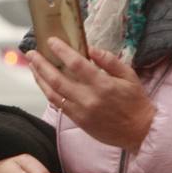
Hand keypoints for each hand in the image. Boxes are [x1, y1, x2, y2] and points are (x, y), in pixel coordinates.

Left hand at [28, 38, 155, 151]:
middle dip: (41, 64)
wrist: (139, 131)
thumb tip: (90, 48)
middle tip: (31, 52)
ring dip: (39, 78)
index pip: (76, 64)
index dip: (61, 51)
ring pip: (52, 93)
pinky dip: (47, 92)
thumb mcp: (129, 76)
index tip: (51, 41)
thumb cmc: (136, 102)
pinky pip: (57, 105)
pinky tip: (43, 82)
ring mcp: (81, 111)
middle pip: (57, 79)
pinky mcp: (77, 121)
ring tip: (32, 65)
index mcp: (103, 85)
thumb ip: (109, 61)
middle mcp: (88, 98)